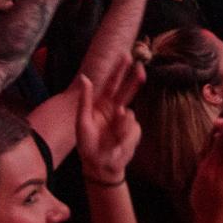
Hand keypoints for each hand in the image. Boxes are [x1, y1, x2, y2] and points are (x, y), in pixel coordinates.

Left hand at [74, 60, 146, 183]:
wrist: (99, 166)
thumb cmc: (87, 144)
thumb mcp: (82, 121)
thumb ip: (85, 99)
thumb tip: (85, 78)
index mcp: (102, 104)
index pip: (111, 83)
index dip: (119, 70)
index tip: (126, 57)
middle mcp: (115, 109)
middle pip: (127, 90)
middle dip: (134, 79)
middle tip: (140, 67)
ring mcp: (125, 121)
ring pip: (129, 114)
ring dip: (121, 125)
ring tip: (112, 137)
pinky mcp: (133, 132)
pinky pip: (133, 129)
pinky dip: (125, 136)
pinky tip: (118, 144)